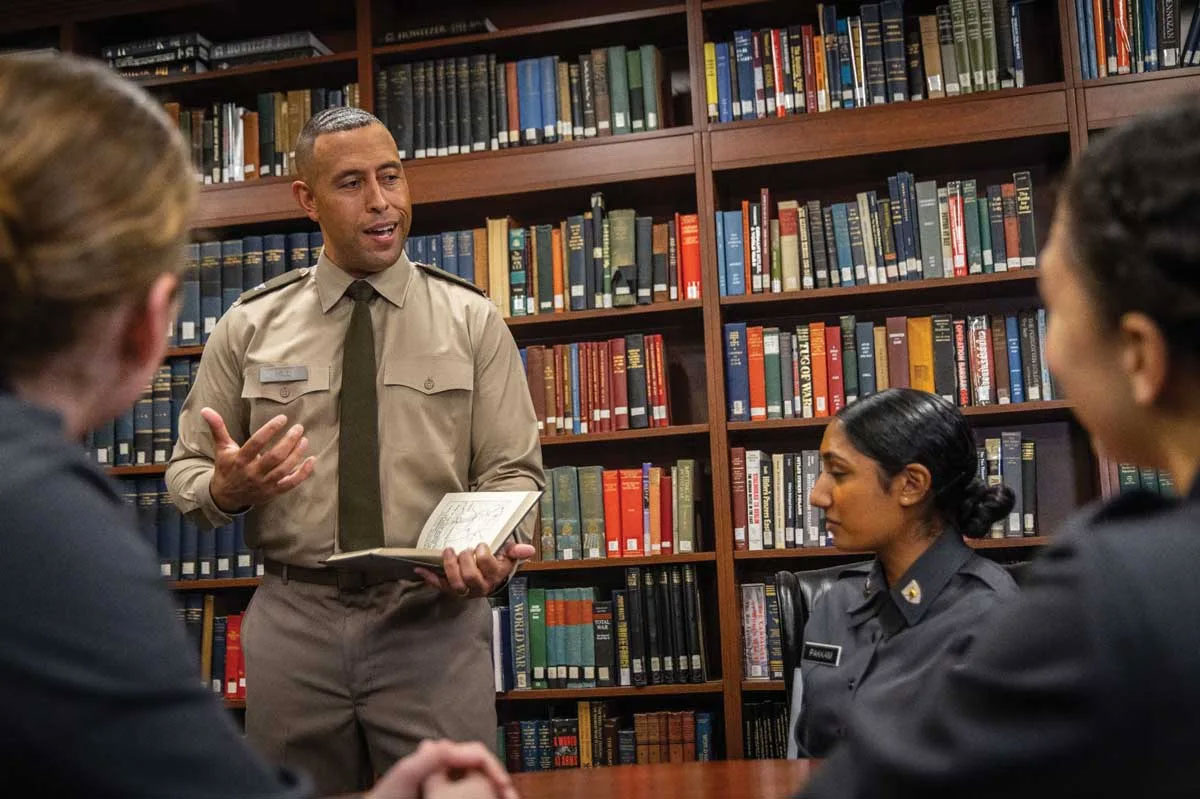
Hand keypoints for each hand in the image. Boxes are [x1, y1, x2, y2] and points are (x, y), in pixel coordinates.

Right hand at [202, 407, 315, 512]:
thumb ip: (217, 428)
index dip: (270, 430)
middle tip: (298, 428)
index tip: (283, 418)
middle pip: (274, 457)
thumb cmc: (226, 467)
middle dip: (289, 441)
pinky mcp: (273, 492)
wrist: (226, 497)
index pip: (256, 443)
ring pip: (284, 469)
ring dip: (297, 454)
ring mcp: (264, 484)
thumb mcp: (222, 448)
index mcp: (240, 460)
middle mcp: (253, 473)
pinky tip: (312, 460)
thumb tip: (205, 410)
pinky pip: (291, 483)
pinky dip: (303, 473)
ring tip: (305, 439)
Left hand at [365, 739, 517, 798]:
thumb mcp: (407, 774)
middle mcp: (446, 761)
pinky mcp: (445, 790)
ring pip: (480, 780)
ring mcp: (447, 777)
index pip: (478, 753)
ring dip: (495, 790)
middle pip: (483, 766)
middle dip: (500, 780)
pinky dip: (484, 794)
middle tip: (512, 798)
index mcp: (441, 753)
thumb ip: (428, 758)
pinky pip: (471, 788)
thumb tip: (451, 745)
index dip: (495, 768)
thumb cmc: (388, 794)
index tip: (505, 788)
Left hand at [413, 540, 535, 598]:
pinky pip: (439, 586)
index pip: (488, 567)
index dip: (483, 555)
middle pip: (470, 577)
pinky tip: (420, 568)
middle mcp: (480, 587)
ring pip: (455, 584)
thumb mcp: (507, 556)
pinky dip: (429, 577)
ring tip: (448, 551)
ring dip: (449, 567)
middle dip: (465, 561)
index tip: (480, 545)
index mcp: (495, 577)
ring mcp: (464, 590)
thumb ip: (515, 552)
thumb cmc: (496, 563)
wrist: (487, 579)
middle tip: (464, 549)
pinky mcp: (451, 590)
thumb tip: (528, 549)